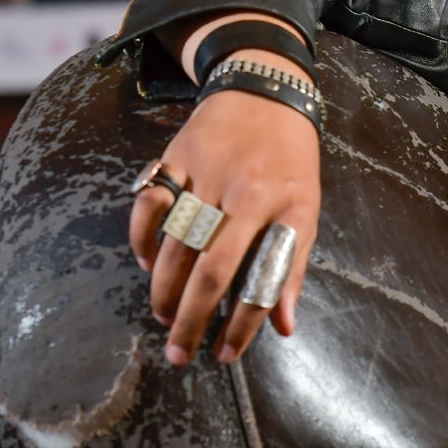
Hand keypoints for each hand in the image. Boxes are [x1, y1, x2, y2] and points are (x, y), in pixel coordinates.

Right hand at [129, 35, 319, 366]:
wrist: (266, 91)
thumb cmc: (291, 160)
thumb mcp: (306, 209)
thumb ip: (292, 266)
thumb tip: (284, 327)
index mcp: (278, 207)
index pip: (256, 279)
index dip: (241, 324)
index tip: (226, 355)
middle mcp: (239, 193)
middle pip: (207, 269)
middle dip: (190, 319)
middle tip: (179, 354)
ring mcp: (202, 174)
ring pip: (173, 244)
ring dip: (163, 288)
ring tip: (163, 316)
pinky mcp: (173, 158)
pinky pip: (148, 205)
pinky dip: (140, 239)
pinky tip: (145, 264)